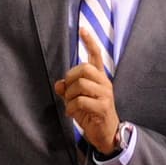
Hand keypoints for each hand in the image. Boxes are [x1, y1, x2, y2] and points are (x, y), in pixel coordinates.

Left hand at [55, 28, 119, 153]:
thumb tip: (59, 84)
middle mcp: (104, 83)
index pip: (96, 55)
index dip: (90, 42)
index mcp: (99, 78)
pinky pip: (80, 101)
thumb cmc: (91, 115)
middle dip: (70, 78)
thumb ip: (67, 90)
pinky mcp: (102, 107)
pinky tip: (72, 114)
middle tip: (68, 91)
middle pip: (84, 68)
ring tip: (70, 105)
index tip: (83, 29)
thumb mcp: (76, 101)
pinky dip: (71, 108)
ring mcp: (105, 95)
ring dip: (69, 96)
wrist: (106, 135)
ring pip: (80, 84)